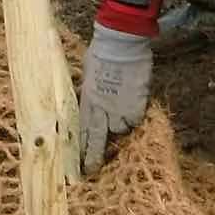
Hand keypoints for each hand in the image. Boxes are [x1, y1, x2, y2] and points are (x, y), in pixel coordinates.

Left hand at [79, 23, 153, 174]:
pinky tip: (132, 104)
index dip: (80, 148)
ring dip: (119, 126)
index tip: (77, 164)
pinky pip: (135, 119)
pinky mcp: (136, 106)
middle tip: (91, 171)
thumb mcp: (88, 75)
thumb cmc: (101, 53)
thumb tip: (89, 102)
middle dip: (93, 158)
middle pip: (97, 140)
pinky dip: (133, 116)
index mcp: (87, 101)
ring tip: (120, 113)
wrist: (121, 42)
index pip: (81, 131)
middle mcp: (101, 110)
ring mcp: (119, 109)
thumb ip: (89, 94)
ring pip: (120, 129)